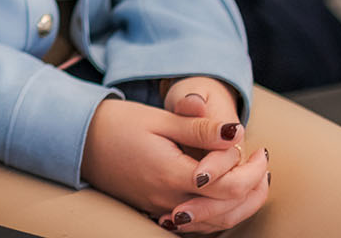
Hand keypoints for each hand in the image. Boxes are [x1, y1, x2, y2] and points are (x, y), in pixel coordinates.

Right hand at [80, 98, 243, 221]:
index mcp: (171, 174)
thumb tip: (236, 133)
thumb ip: (198, 128)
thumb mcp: (159, 119)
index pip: (229, 186)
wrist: (79, 139)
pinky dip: (220, 212)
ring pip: (216, 221)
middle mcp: (169, 199)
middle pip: (228, 210)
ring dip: (242, 204)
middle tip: (261, 162)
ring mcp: (162, 207)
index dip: (252, 170)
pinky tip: (227, 195)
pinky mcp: (157, 209)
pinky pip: (199, 222)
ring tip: (254, 179)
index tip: (258, 149)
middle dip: (254, 188)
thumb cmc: (116, 124)